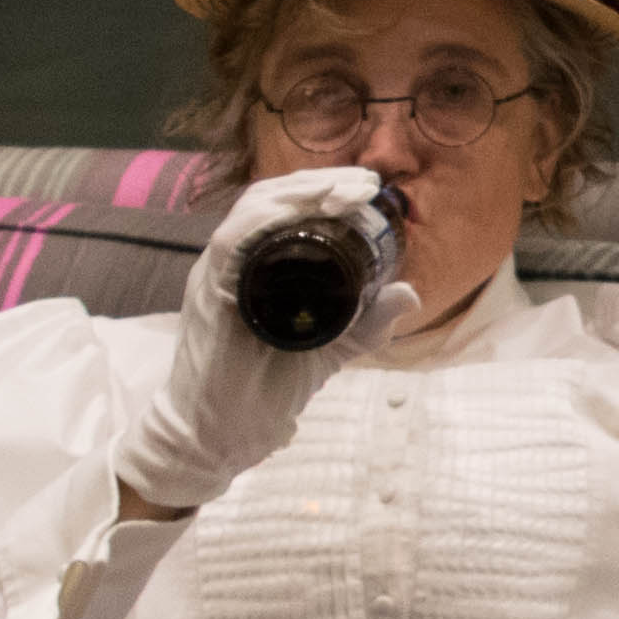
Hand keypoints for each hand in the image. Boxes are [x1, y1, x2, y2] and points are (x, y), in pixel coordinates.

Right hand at [117, 168, 420, 513]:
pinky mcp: (208, 296)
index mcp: (255, 267)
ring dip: (298, 193)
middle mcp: (231, 264)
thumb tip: (409, 294)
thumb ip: (365, 324)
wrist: (219, 438)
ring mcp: (215, 276)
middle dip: (317, 181)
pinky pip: (230, 243)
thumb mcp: (328, 350)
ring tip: (343, 192)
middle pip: (268, 197)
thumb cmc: (262, 392)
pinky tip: (297, 214)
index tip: (366, 187)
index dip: (321, 187)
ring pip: (250, 210)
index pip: (282, 207)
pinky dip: (265, 222)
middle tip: (363, 183)